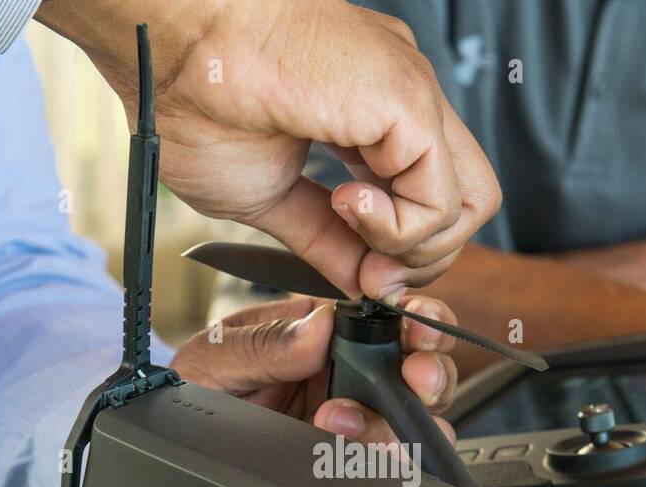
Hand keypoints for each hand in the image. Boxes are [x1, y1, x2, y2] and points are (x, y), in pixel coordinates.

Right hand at [36, 0, 499, 299]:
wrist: (173, 46)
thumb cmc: (198, 94)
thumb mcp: (269, 197)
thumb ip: (323, 240)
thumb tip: (362, 280)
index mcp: (370, 117)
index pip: (428, 200)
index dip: (399, 252)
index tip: (354, 270)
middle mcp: (400, 103)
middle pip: (466, 203)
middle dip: (422, 257)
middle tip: (367, 268)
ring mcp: (412, 99)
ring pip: (472, 203)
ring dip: (412, 247)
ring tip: (348, 224)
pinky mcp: (409, 104)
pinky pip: (441, 200)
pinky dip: (397, 229)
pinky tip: (344, 204)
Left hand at [168, 296, 458, 445]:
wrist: (162, 444)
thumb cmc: (188, 387)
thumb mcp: (217, 357)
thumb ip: (269, 344)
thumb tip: (321, 325)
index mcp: (320, 330)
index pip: (386, 317)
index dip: (414, 318)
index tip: (416, 327)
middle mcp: (344, 371)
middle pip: (415, 368)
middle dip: (428, 371)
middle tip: (416, 377)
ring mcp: (348, 417)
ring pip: (409, 419)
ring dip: (400, 422)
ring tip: (346, 424)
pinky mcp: (343, 459)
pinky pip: (385, 461)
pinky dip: (388, 462)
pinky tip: (360, 457)